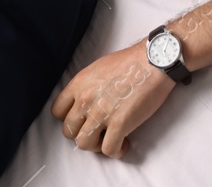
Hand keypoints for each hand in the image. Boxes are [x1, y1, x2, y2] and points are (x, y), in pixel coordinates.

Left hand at [51, 41, 176, 158]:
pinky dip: (116, 151)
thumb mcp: (99, 68)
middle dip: (82, 134)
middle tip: (97, 132)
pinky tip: (124, 143)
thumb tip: (87, 102)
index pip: (57, 111)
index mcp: (79, 84)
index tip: (81, 120)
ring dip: (96, 145)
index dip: (69, 119)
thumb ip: (87, 86)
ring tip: (109, 139)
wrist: (153, 61)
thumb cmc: (131, 62)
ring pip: (84, 144)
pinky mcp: (120, 123)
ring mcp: (101, 113)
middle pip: (69, 131)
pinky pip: (108, 149)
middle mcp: (86, 99)